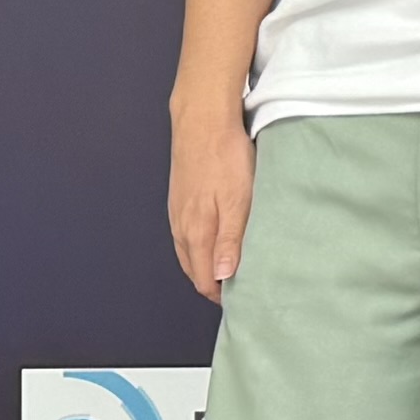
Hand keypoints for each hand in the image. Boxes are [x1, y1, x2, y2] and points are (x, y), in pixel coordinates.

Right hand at [166, 94, 252, 301]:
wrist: (202, 120)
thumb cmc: (225, 157)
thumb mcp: (237, 201)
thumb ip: (229, 240)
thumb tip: (220, 277)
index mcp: (196, 233)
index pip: (204, 279)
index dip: (221, 295)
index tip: (242, 299)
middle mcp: (181, 228)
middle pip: (194, 270)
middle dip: (213, 283)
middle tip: (239, 288)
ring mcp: (177, 214)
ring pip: (189, 253)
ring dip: (206, 265)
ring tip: (230, 269)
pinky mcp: (179, 200)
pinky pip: (187, 235)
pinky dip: (200, 247)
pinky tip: (216, 240)